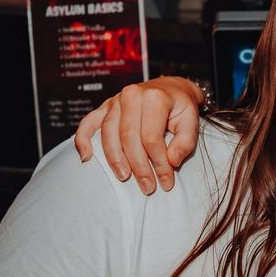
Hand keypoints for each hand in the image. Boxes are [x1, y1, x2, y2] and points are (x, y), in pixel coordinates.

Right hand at [73, 77, 204, 194]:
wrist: (171, 89)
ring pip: (109, 133)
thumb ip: (186, 141)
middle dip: (138, 166)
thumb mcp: (192, 121)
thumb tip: (172, 161)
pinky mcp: (105, 107)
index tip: (166, 181)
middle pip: (129, 137)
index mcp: (154, 97)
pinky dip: (83, 140)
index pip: (152, 137)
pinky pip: (89, 122)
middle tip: (147, 186)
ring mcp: (115, 101)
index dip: (158, 163)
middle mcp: (131, 95)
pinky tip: (87, 157)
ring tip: (124, 177)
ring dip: (114, 159)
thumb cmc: (180, 107)